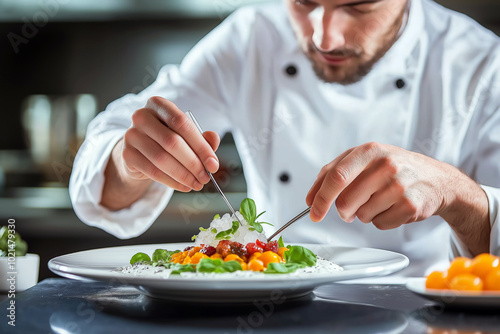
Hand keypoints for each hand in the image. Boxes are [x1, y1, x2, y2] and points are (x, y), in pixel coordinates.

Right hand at [119, 96, 219, 191]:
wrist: (141, 150)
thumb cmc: (167, 139)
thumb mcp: (187, 136)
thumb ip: (202, 138)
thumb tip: (214, 139)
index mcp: (158, 104)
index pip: (182, 123)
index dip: (200, 146)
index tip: (213, 164)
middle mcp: (141, 116)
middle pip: (172, 142)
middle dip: (193, 163)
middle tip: (206, 178)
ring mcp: (131, 135)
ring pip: (162, 158)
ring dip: (183, 175)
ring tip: (197, 184)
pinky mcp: (127, 155)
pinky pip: (152, 171)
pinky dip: (171, 181)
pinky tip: (184, 186)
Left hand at [306, 142, 454, 228]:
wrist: (437, 179)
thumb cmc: (394, 169)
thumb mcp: (366, 159)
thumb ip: (336, 172)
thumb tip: (312, 197)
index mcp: (369, 151)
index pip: (335, 176)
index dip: (320, 197)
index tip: (313, 211)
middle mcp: (385, 165)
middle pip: (345, 201)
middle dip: (343, 212)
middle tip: (349, 211)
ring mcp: (399, 185)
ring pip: (361, 215)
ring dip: (364, 215)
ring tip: (380, 201)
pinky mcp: (410, 205)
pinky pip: (379, 224)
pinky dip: (381, 221)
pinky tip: (393, 208)